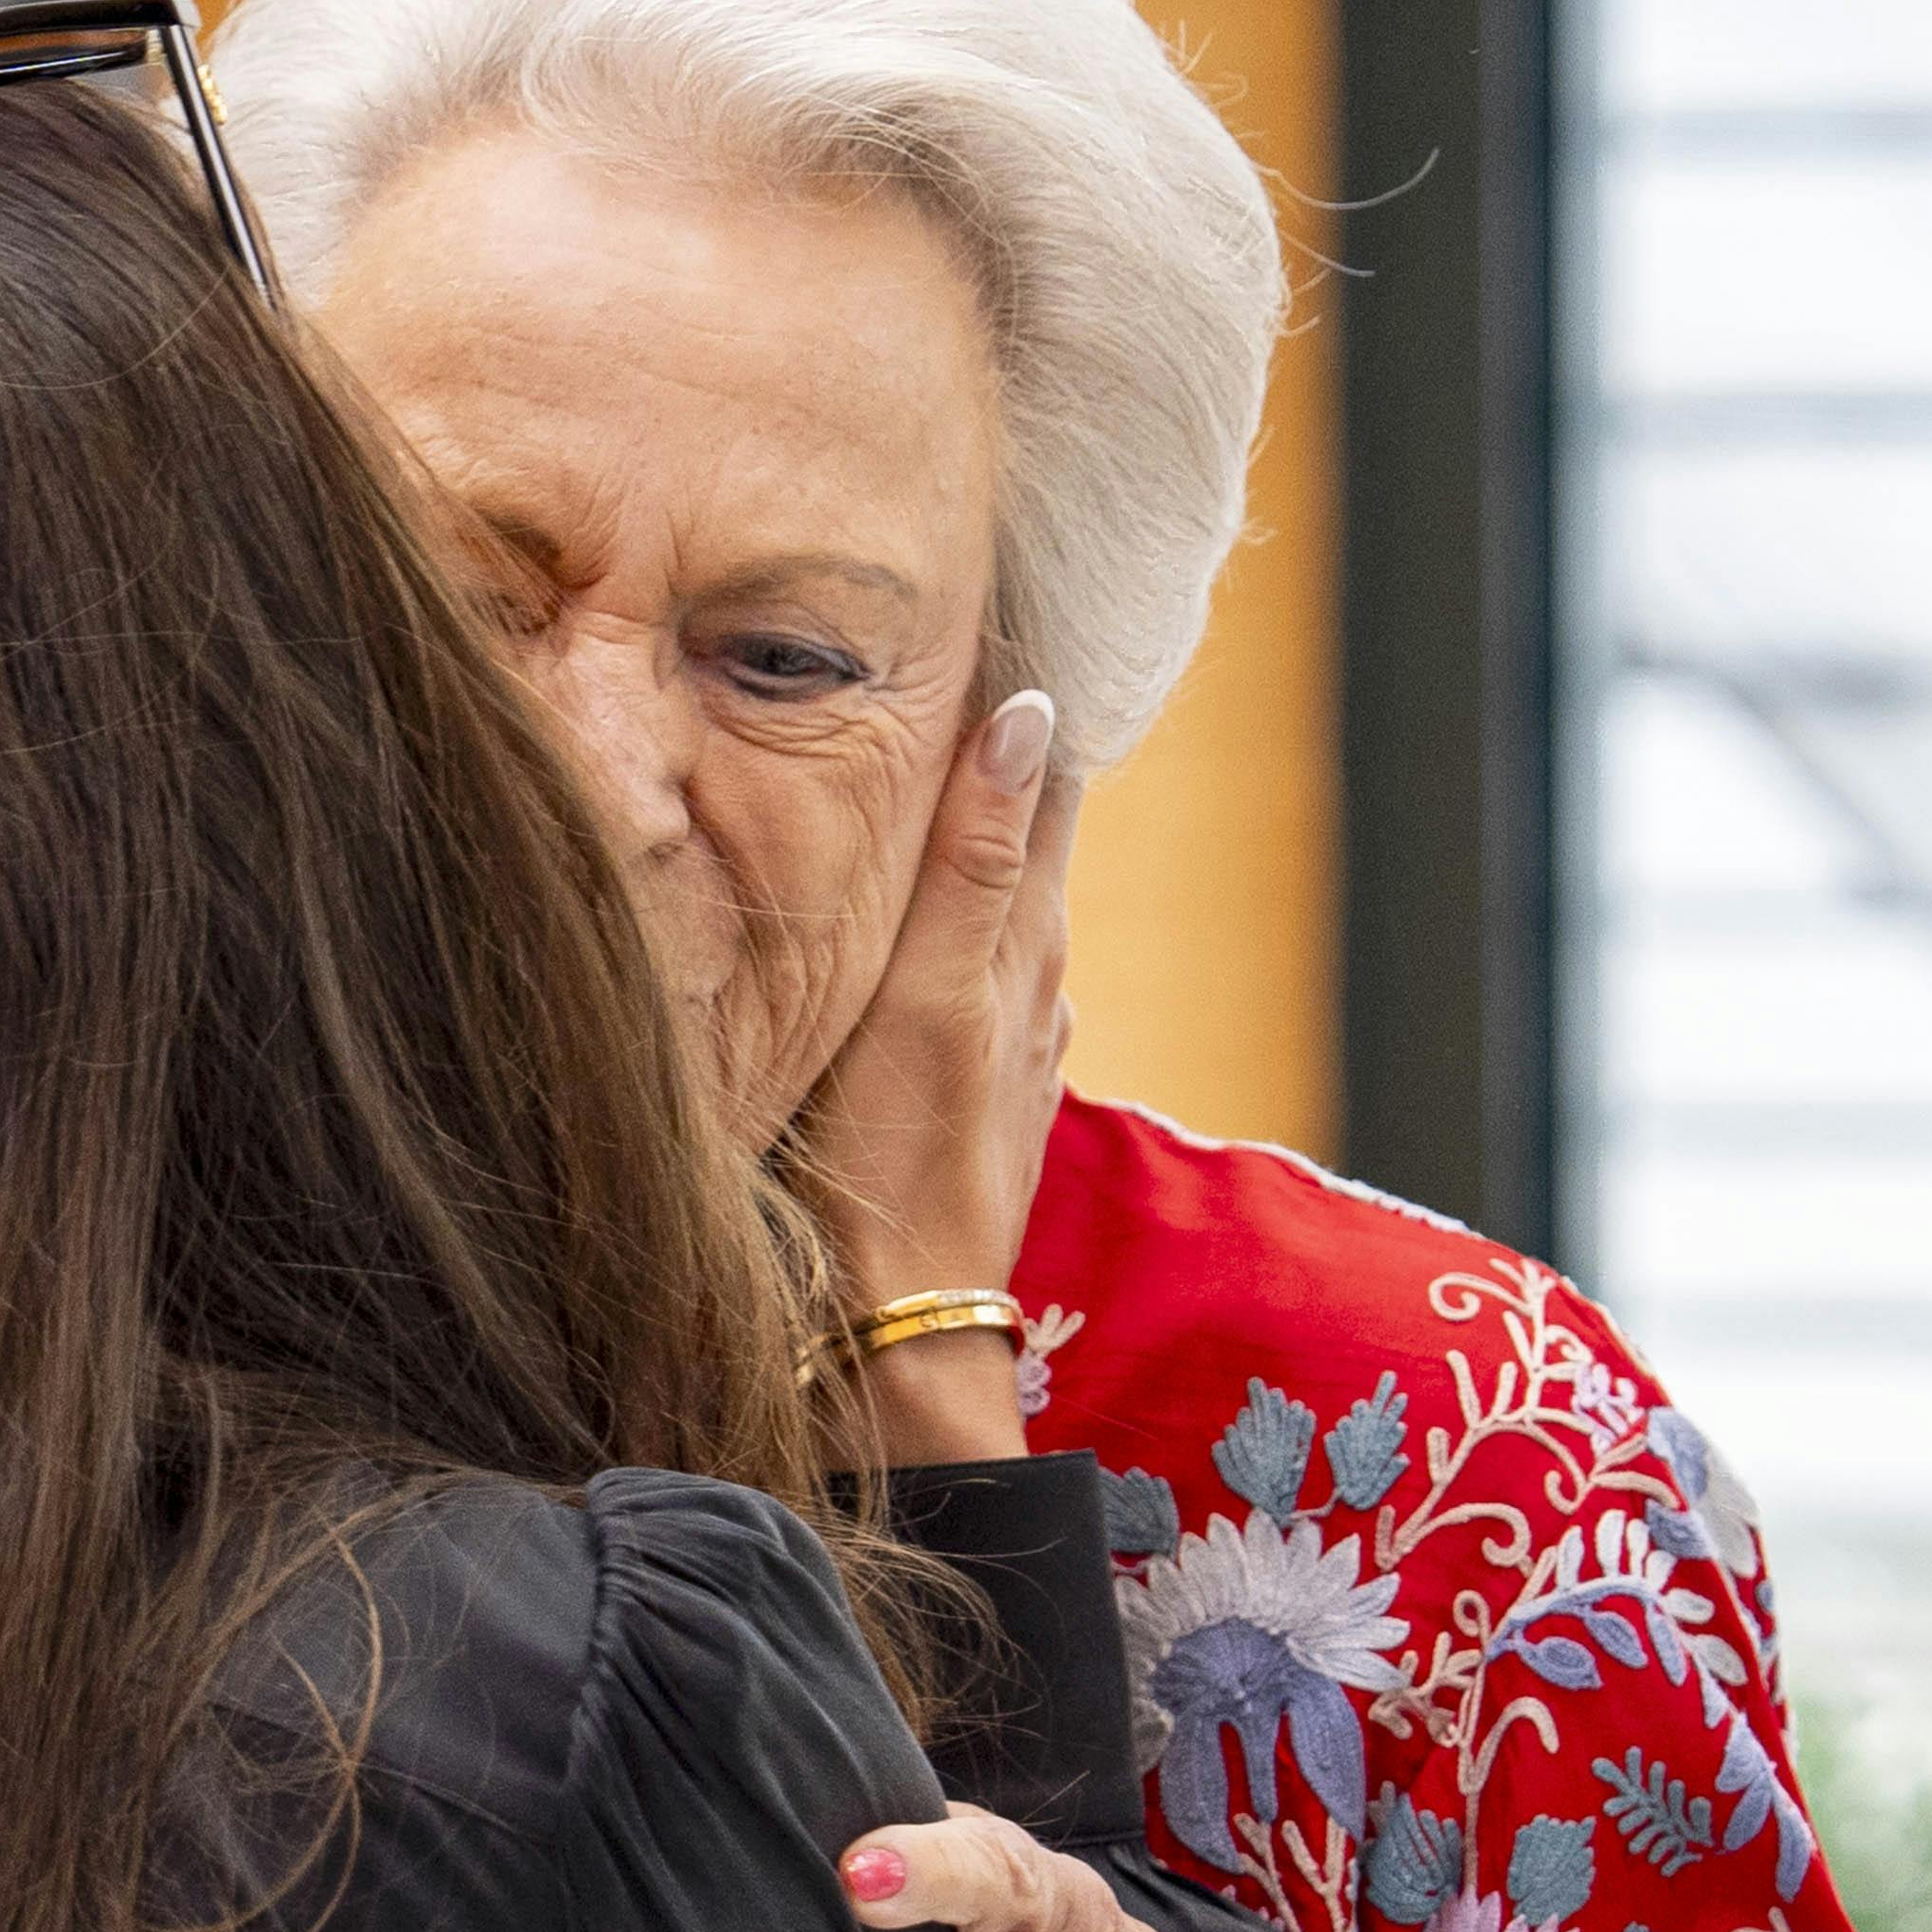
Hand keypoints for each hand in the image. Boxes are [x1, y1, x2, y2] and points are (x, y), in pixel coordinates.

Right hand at [784, 687, 1073, 1465]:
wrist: (885, 1340)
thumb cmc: (886, 1173)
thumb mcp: (922, 1000)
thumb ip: (974, 859)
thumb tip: (1032, 712)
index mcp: (1022, 940)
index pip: (1045, 772)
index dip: (1026, 683)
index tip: (998, 591)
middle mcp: (1032, 981)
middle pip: (1028, 825)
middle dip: (1001, 737)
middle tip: (951, 636)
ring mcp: (1004, 1040)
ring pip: (997, 895)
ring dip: (972, 823)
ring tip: (925, 742)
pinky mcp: (966, 1089)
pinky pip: (966, 962)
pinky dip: (947, 908)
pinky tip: (911, 903)